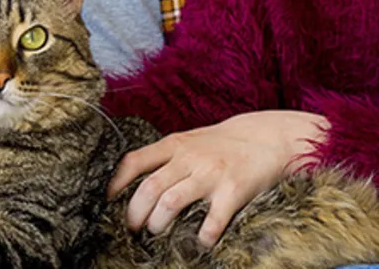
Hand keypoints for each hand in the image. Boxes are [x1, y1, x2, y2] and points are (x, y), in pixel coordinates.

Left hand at [107, 111, 326, 248]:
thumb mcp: (191, 140)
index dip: (117, 183)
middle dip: (135, 213)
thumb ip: (166, 156)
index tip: (108, 201)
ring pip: (171, 202)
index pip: (135, 161)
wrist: (269, 136)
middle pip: (149, 188)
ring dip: (159, 223)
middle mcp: (190, 157)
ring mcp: (211, 173)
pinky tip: (201, 242)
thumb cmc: (224, 143)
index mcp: (175, 144)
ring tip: (158, 231)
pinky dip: (203, 236)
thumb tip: (135, 180)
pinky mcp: (233, 190)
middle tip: (134, 228)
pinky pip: (212, 220)